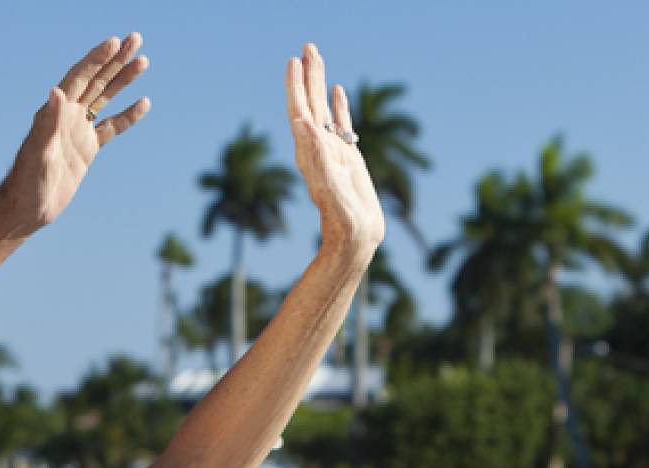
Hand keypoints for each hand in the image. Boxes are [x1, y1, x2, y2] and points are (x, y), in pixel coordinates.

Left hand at [0, 33, 152, 232]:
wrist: (28, 209)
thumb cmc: (27, 182)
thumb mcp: (38, 152)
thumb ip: (47, 122)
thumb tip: (56, 91)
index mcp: (55, 112)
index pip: (79, 78)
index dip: (97, 59)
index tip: (115, 42)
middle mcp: (66, 116)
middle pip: (95, 81)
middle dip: (115, 60)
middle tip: (136, 39)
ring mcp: (78, 131)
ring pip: (105, 99)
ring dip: (123, 80)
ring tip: (143, 62)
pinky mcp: (87, 149)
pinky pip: (111, 127)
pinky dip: (127, 115)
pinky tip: (143, 102)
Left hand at [286, 43, 384, 258]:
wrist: (354, 239)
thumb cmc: (343, 219)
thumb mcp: (328, 186)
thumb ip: (316, 155)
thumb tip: (302, 123)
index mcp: (310, 152)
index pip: (299, 111)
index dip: (296, 86)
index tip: (293, 61)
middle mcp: (316, 148)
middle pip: (309, 103)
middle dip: (307, 75)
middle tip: (308, 46)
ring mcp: (332, 150)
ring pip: (323, 109)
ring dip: (318, 83)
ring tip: (316, 57)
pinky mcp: (347, 156)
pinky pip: (340, 124)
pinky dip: (338, 105)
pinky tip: (337, 90)